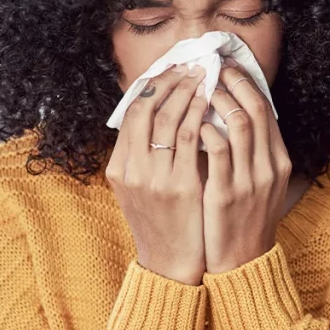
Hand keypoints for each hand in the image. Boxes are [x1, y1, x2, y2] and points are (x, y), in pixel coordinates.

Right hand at [105, 64, 208, 285]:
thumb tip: (157, 114)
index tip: (172, 69)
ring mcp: (153, 178)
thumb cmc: (161, 222)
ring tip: (203, 76)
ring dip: (187, 92)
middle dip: (170, 81)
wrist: (169, 263)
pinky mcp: (179, 186)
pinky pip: (189, 139)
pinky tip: (211, 103)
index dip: (152, 86)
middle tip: (191, 65)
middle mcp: (131, 170)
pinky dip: (199, 115)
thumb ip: (142, 155)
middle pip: (146, 109)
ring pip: (167, 119)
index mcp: (119, 167)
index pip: (131, 113)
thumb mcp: (139, 188)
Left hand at [200, 59, 292, 273]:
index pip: (266, 109)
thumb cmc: (244, 218)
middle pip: (255, 109)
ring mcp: (250, 181)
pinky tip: (191, 123)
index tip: (227, 66)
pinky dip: (205, 131)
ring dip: (217, 100)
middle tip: (210, 66)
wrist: (242, 262)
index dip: (246, 82)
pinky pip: (217, 152)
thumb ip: (253, 152)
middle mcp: (269, 167)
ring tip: (198, 88)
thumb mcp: (260, 183)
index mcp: (278, 161)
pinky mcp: (226, 194)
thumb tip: (235, 114)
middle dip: (232, 82)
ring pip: (239, 124)